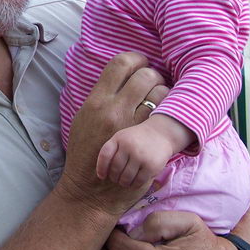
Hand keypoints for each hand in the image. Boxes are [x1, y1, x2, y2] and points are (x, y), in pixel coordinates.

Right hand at [57, 52, 165, 217]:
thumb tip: (116, 79)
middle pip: (144, 75)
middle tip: (153, 82)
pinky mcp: (145, 140)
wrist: (88, 190)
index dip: (135, 59)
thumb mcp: (82, 120)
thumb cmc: (84, 155)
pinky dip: (168, 109)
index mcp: (96, 101)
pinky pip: (164, 113)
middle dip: (153, 74)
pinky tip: (164, 113)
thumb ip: (98, 98)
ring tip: (161, 98)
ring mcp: (131, 125)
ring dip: (163, 91)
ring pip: (159, 92)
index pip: (120, 64)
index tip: (140, 63)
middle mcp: (114, 109)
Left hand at [97, 123, 172, 187]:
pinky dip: (134, 185)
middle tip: (116, 179)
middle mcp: (129, 146)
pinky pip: (138, 181)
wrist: (160, 134)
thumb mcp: (122, 137)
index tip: (101, 176)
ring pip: (126, 177)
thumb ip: (112, 150)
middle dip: (114, 177)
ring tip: (124, 182)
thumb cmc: (136, 138)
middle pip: (115, 169)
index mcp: (119, 138)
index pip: (105, 155)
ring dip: (123, 182)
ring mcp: (140, 156)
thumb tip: (101, 173)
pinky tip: (134, 183)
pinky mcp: (151, 166)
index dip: (101, 168)